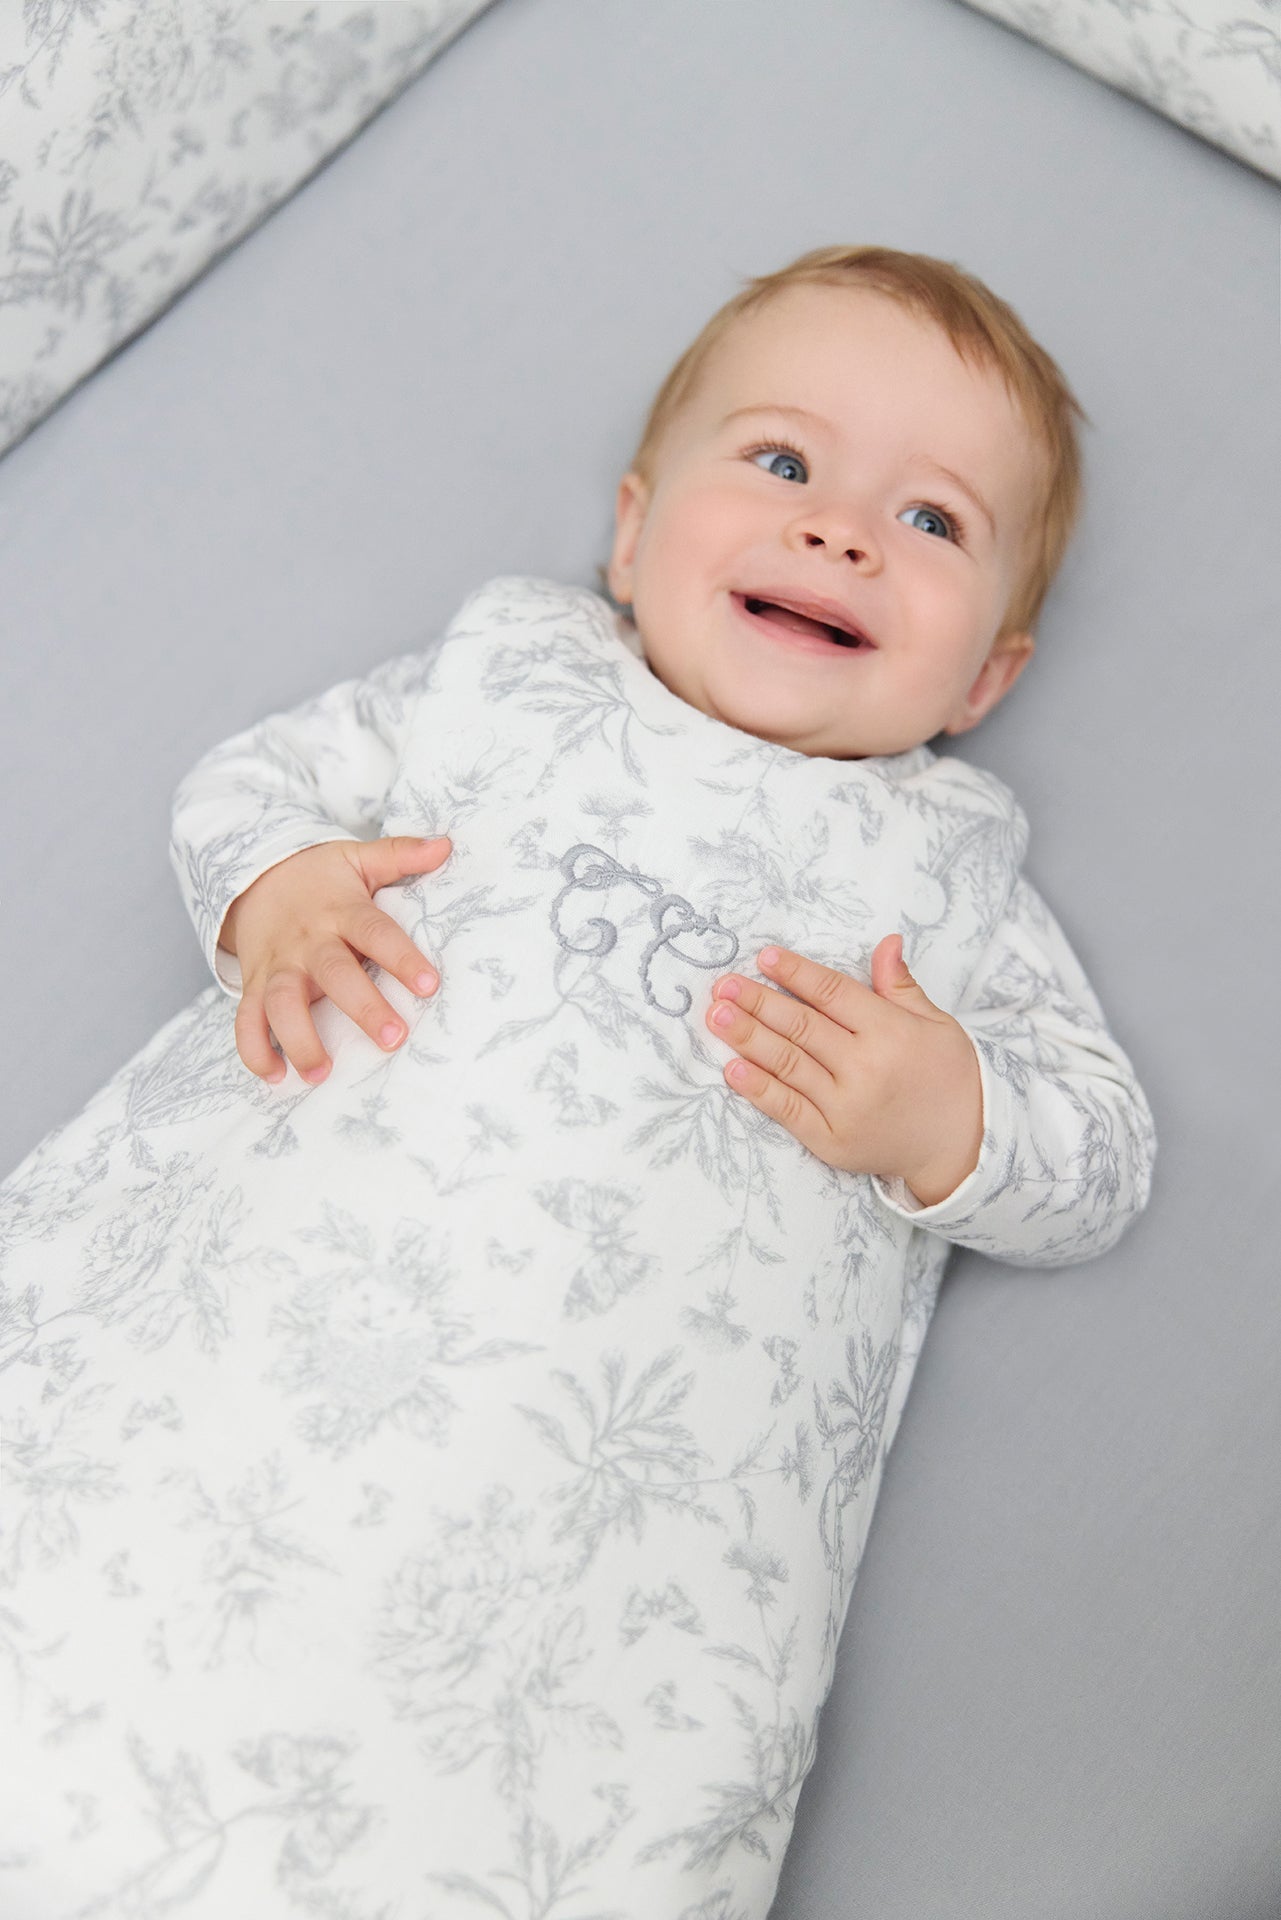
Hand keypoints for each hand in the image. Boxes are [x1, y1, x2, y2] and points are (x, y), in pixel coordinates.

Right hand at [221, 836, 452, 1084]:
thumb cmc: (319, 878)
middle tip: (392, 1039)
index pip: (375, 932)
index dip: (402, 957)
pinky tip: (275, 1077)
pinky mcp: (254, 985)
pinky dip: (254, 1051)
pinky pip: (246, 1021)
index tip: (429, 985)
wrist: (253, 878)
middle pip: (333, 974)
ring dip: (299, 1040)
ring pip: (281, 1004)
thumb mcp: (357, 858)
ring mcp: (277, 966)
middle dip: (362, 1007)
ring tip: (321, 1074)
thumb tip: (446, 845)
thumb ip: (400, 854)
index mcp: (340, 911)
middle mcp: (307, 942)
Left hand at [705, 935, 982, 1205]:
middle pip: (801, 1026)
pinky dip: (757, 1089)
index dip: (796, 973)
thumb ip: (900, 986)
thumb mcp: (936, 1024)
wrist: (962, 1146)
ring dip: (747, 1037)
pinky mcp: (831, 1139)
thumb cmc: (948, 1077)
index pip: (832, 993)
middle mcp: (865, 1067)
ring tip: (716, 1015)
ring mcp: (845, 1106)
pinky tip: (731, 1068)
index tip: (765, 957)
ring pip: (787, 1064)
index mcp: (890, 1031)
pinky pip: (786, 1109)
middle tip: (723, 984)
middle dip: (757, 1001)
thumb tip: (886, 941)